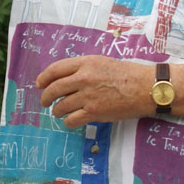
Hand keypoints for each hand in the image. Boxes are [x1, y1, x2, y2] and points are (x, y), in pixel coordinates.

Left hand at [35, 55, 152, 127]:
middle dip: (45, 97)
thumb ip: (82, 68)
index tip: (39, 84)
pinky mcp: (93, 112)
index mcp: (84, 64)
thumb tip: (63, 77)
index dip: (43, 78)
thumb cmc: (126, 74)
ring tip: (59, 112)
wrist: (144, 88)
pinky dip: (68, 121)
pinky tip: (70, 120)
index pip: (54, 70)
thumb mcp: (101, 62)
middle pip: (53, 89)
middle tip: (44, 102)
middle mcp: (82, 79)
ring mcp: (87, 96)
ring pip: (60, 106)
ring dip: (57, 111)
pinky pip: (71, 120)